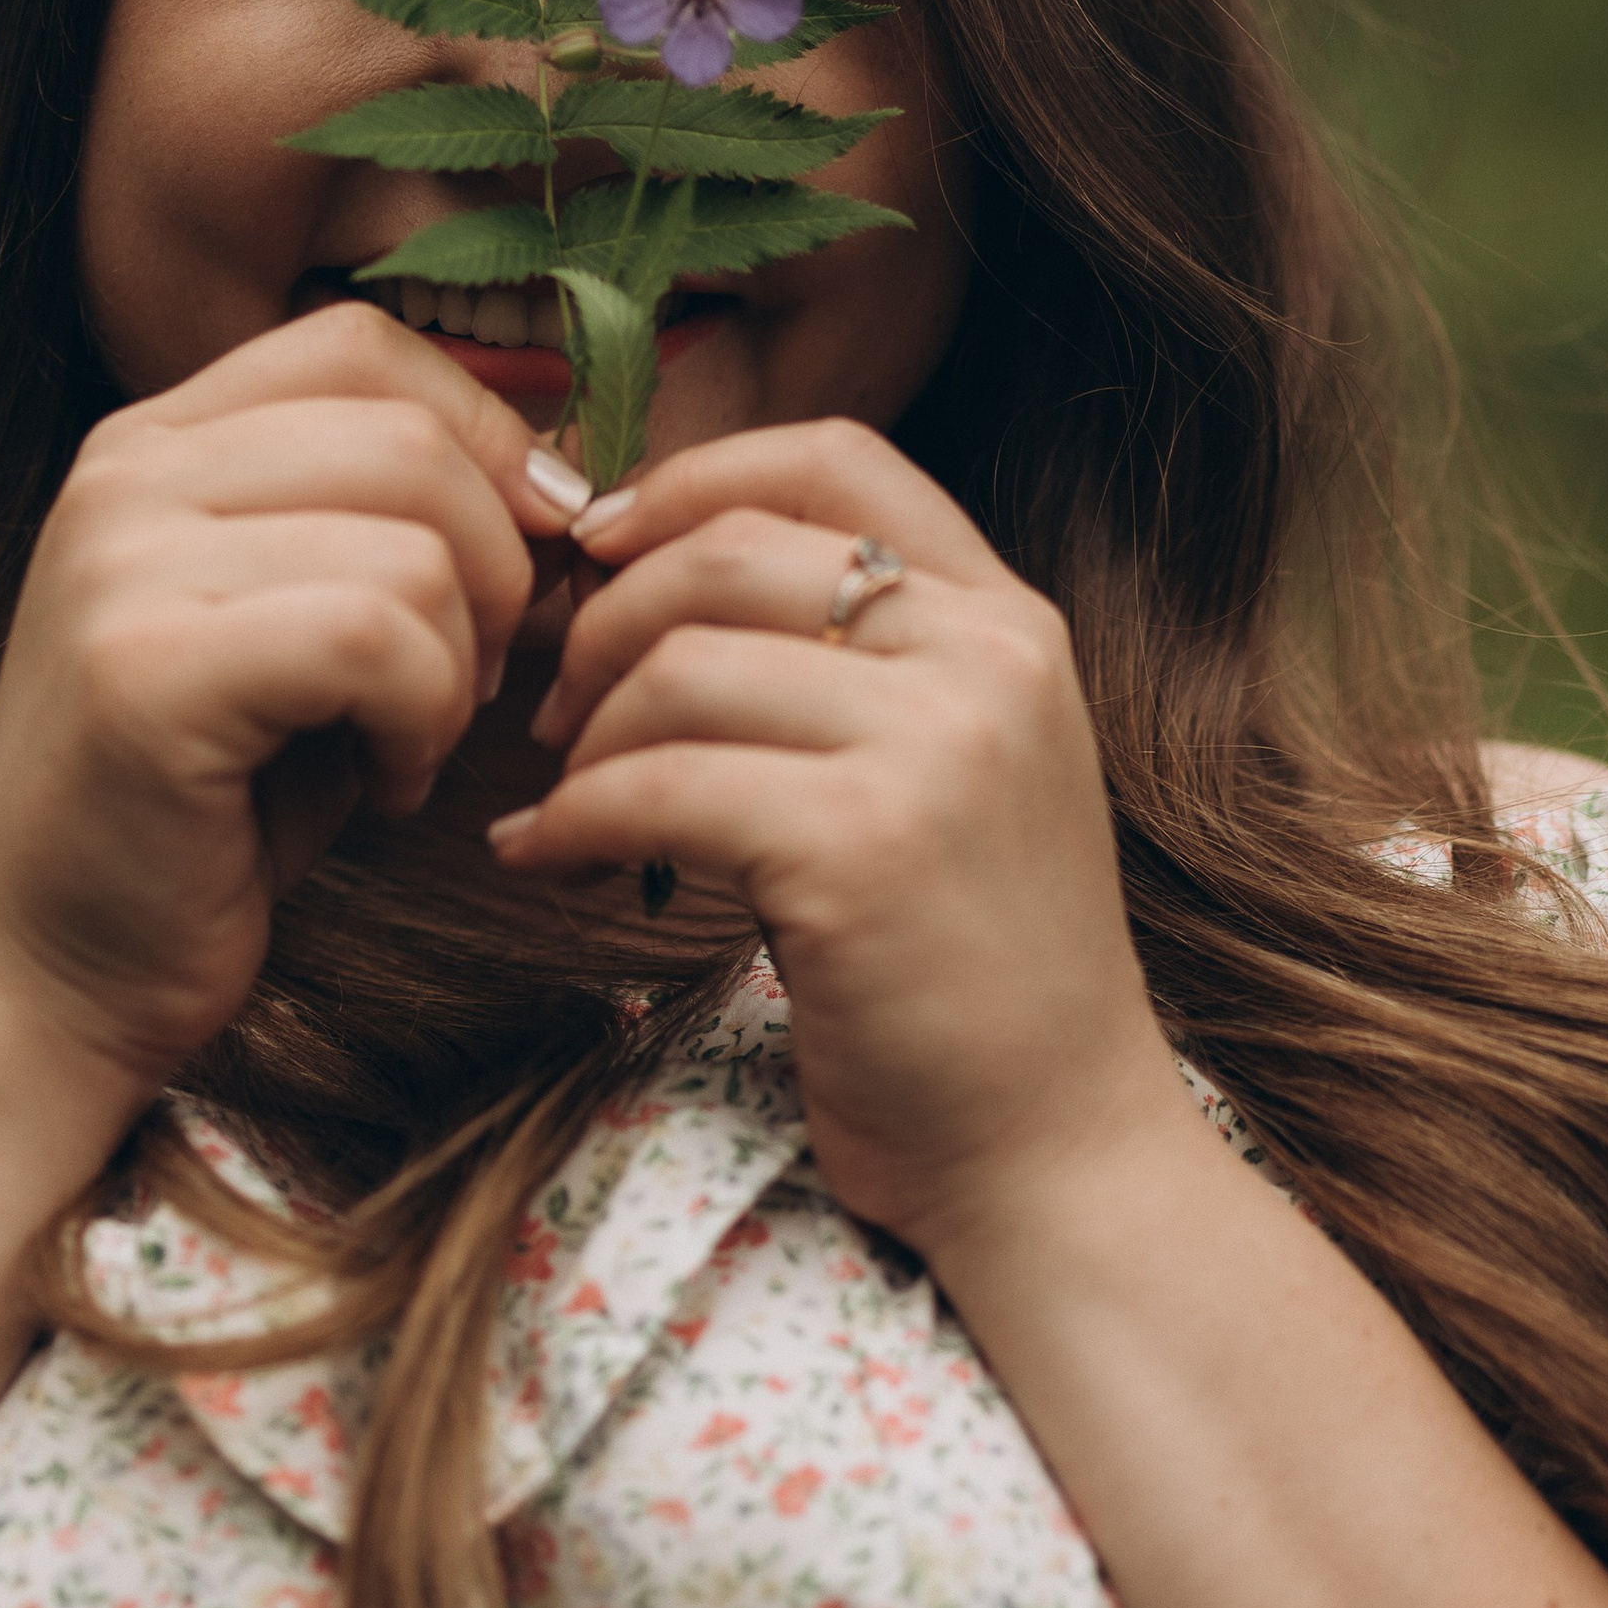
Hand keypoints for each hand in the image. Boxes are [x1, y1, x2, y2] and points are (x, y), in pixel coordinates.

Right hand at [0, 304, 591, 1098]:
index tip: (522, 558)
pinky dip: (423, 724)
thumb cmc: (208, 814)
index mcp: (152, 444)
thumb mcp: (305, 630)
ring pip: (418, 543)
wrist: (52, 977)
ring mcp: (119, 563)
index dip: (485, 440)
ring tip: (403, 746)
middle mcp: (121, 474)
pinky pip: (381, 638)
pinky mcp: (145, 670)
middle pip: (414, 440)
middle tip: (467, 687)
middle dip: (498, 573)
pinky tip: (383, 787)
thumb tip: (566, 482)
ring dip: (462, 669)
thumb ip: (397, 530)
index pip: (367, 349)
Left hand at [503, 420, 1186, 1255]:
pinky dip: (573, 821)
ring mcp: (937, 750)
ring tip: (567, 807)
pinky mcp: (863, 849)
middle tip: (551, 713)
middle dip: (602, 621)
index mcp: (1012, 623)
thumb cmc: (970, 977)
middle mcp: (989, 660)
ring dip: (582, 739)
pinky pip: (656, 785)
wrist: (1055, 1152)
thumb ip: (855, 668)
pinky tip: (552, 864)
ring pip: (680, 666)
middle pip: (727, 553)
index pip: (834, 455)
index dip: (689, 477)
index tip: (598, 543)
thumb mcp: (956, 774)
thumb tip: (646, 577)